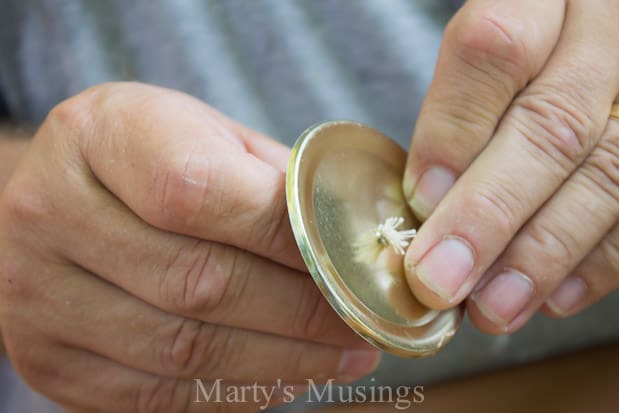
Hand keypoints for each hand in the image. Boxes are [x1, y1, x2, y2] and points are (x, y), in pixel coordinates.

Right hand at [0, 82, 379, 411]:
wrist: (63, 197)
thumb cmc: (152, 157)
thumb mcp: (210, 136)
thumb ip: (275, 181)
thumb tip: (357, 238)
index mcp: (96, 135)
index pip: (200, 191)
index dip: (290, 236)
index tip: (357, 263)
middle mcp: (49, 213)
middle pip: (198, 282)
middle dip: (304, 312)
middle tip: (369, 320)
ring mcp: (37, 295)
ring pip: (183, 350)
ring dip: (283, 361)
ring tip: (345, 354)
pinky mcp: (50, 359)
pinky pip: (157, 394)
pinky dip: (237, 390)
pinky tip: (288, 373)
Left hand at [403, 0, 618, 333]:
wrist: (590, 43)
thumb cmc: (520, 61)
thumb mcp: (490, 53)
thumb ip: (462, 112)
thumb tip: (428, 203)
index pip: (496, 49)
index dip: (455, 130)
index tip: (421, 198)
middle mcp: (608, 30)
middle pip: (552, 124)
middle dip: (490, 213)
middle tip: (439, 280)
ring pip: (609, 173)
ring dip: (542, 252)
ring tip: (491, 306)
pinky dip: (599, 262)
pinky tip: (552, 297)